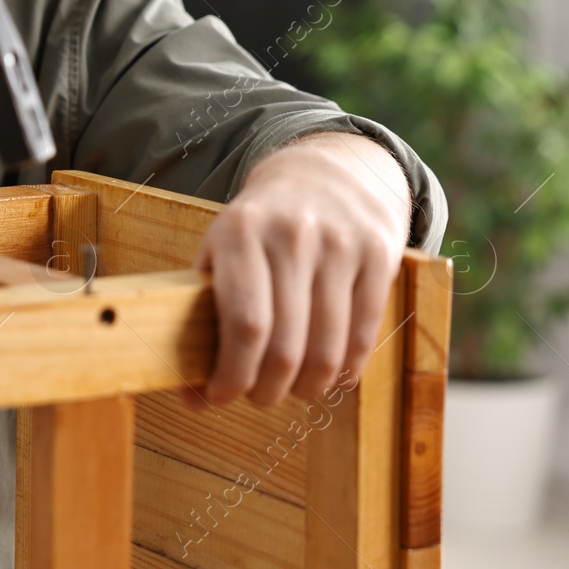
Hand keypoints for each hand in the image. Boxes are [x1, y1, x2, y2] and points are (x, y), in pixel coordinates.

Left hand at [190, 131, 409, 408]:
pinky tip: (329, 376)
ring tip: (294, 390)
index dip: (232, 375)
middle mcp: (290, 236)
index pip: (243, 325)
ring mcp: (339, 244)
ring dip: (308, 387)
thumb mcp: (222, 247)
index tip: (219, 397)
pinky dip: (346, 369)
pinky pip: (364, 333)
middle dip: (267, 389)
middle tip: (258, 397)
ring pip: (327, 348)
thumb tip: (190, 395)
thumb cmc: (261, 227)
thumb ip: (203, 314)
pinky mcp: (379, 254)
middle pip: (285, 345)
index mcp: (239, 233)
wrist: (327, 171)